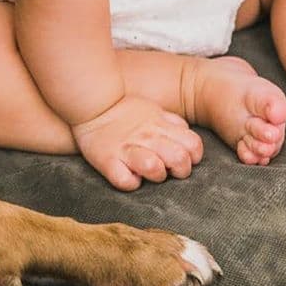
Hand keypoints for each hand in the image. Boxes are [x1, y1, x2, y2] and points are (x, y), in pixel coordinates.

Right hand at [71, 96, 203, 191]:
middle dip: (180, 170)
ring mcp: (127, 149)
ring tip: (149, 172)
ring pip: (154, 168)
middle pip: (179, 159)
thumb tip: (186, 133)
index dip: (193, 156)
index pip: (193, 145)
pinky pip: (124, 181)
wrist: (91, 103)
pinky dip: (129, 183)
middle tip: (169, 169)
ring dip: (156, 175)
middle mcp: (147, 137)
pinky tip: (128, 176)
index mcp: (160, 125)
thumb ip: (172, 122)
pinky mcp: (107, 160)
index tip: (183, 158)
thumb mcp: (153, 109)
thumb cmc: (125, 110)